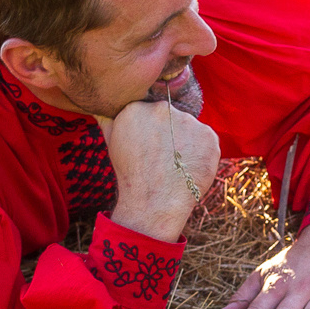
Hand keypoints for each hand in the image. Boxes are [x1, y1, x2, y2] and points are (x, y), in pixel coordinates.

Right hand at [100, 100, 220, 242]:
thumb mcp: (112, 142)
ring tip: (177, 164)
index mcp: (137, 107)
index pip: (153, 112)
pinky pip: (207, 139)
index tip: (152, 148)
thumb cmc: (131, 174)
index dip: (154, 131)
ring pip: (191, 128)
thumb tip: (101, 109)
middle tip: (165, 158)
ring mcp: (188, 121)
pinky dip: (202, 152)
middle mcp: (163, 109)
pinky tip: (191, 166)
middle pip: (172, 117)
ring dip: (188, 142)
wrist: (154, 201)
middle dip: (171, 134)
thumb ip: (109, 120)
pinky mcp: (208, 134)